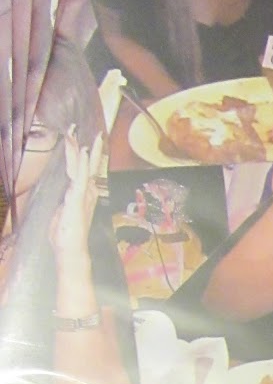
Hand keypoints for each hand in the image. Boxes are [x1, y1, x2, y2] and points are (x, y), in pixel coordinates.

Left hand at [52, 128, 102, 266]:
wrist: (70, 250)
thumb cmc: (65, 238)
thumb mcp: (62, 216)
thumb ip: (65, 206)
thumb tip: (66, 202)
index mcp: (83, 196)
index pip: (84, 172)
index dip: (85, 158)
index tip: (86, 143)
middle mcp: (87, 194)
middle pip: (91, 167)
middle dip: (94, 149)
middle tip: (100, 133)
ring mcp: (83, 195)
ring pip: (85, 168)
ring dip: (88, 151)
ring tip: (94, 136)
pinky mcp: (78, 198)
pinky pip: (81, 177)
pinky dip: (84, 164)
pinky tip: (85, 152)